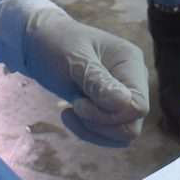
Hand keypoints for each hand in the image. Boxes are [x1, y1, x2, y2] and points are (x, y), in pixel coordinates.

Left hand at [0, 0, 150, 145]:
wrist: (41, 43)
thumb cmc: (56, 44)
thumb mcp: (73, 60)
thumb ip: (97, 81)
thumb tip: (123, 103)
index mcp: (130, 62)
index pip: (138, 105)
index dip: (111, 115)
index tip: (80, 104)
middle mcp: (132, 81)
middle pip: (132, 125)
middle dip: (99, 124)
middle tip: (74, 106)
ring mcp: (123, 96)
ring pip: (123, 134)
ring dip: (93, 130)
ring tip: (69, 111)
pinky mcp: (110, 109)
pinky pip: (110, 136)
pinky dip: (89, 132)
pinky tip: (70, 115)